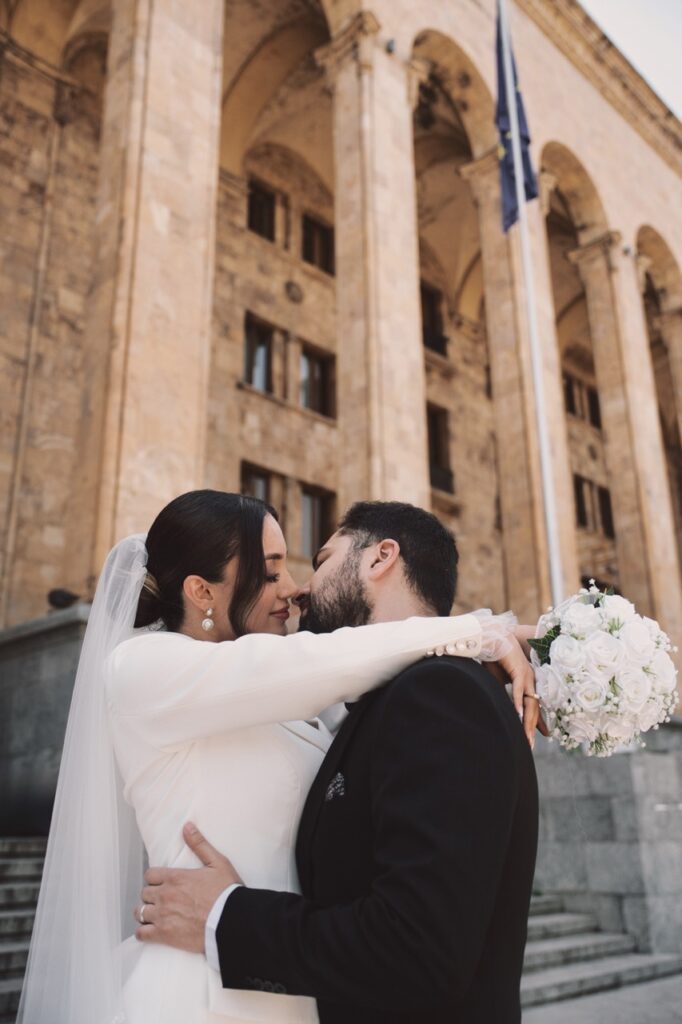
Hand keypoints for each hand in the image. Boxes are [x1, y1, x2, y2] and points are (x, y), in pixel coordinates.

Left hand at [135, 823, 241, 952]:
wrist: (231, 921)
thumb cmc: (226, 892)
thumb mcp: (217, 862)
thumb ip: (199, 844)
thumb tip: (187, 826)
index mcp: (175, 877)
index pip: (150, 875)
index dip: (155, 879)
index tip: (161, 883)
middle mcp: (165, 895)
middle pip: (144, 893)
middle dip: (151, 896)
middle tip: (161, 900)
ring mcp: (162, 915)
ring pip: (140, 912)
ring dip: (145, 913)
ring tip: (153, 915)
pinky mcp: (164, 935)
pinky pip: (142, 934)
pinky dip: (143, 933)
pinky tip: (149, 932)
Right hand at [483, 630, 548, 746]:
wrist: (494, 638)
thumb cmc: (496, 658)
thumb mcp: (498, 681)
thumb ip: (503, 694)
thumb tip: (503, 708)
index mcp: (527, 683)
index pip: (534, 706)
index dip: (538, 722)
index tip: (544, 736)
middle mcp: (530, 681)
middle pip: (533, 709)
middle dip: (532, 728)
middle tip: (531, 745)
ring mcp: (526, 677)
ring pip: (528, 703)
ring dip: (527, 722)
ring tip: (526, 738)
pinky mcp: (518, 671)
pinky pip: (519, 690)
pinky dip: (518, 703)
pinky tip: (518, 715)